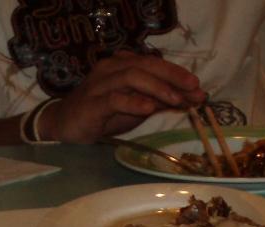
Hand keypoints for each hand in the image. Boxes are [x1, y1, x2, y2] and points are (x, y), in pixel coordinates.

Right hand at [38, 50, 205, 142]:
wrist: (65, 125)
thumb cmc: (103, 115)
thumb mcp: (136, 108)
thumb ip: (160, 101)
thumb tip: (191, 99)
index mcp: (123, 65)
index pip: (154, 65)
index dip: (177, 74)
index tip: (198, 87)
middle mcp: (112, 69)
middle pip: (145, 65)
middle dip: (172, 76)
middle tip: (193, 88)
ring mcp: (100, 85)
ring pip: (132, 77)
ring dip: (157, 88)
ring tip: (176, 100)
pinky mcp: (92, 103)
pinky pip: (115, 99)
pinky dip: (134, 102)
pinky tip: (149, 108)